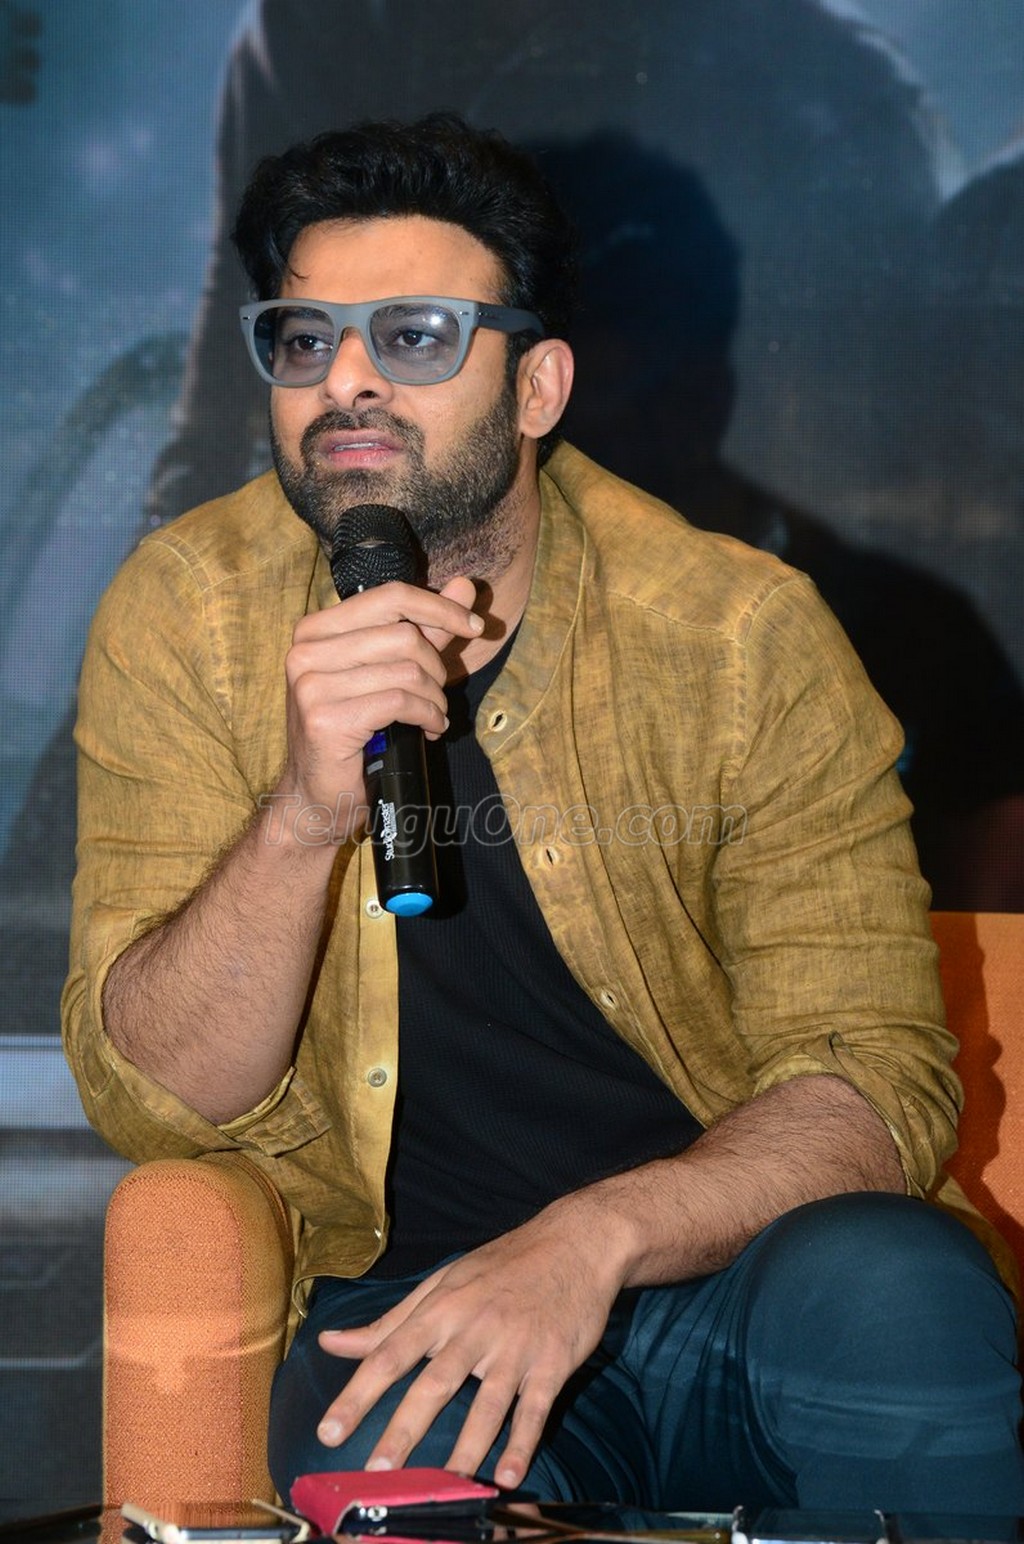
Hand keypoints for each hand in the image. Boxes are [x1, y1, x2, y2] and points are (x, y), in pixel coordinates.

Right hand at [280, 575, 481, 833]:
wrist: (316, 795)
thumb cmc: (353, 734)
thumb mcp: (387, 673)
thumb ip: (425, 630)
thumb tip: (465, 587)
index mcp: (315, 630)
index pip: (390, 597)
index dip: (439, 607)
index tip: (474, 626)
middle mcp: (305, 651)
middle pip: (403, 635)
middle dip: (435, 667)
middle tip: (436, 696)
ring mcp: (310, 684)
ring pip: (405, 670)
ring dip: (433, 698)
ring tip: (432, 717)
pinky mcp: (325, 718)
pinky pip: (399, 701)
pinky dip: (427, 715)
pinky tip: (428, 730)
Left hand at [315, 1201, 628, 1486]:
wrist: (575, 1243)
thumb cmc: (501, 1266)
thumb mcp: (443, 1283)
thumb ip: (390, 1321)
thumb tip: (331, 1342)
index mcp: (443, 1307)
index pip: (391, 1353)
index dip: (358, 1393)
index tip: (328, 1432)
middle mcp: (475, 1327)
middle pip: (435, 1383)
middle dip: (404, 1429)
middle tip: (377, 1471)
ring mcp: (516, 1347)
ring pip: (487, 1404)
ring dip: (466, 1449)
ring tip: (444, 1488)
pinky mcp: (553, 1362)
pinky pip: (536, 1408)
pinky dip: (522, 1442)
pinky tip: (508, 1475)